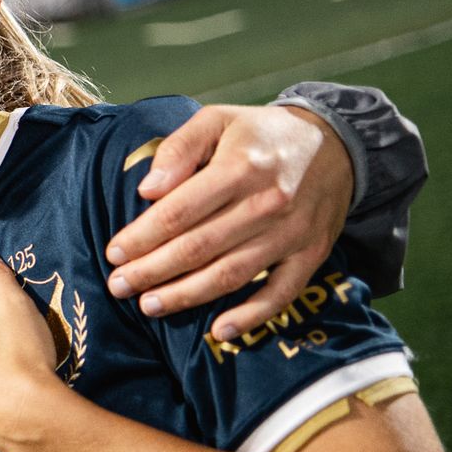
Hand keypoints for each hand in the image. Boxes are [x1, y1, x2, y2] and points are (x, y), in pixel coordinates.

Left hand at [104, 105, 351, 340]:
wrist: (337, 144)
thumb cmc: (261, 134)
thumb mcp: (217, 120)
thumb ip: (179, 149)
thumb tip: (147, 191)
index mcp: (240, 167)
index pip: (179, 211)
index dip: (142, 237)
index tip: (114, 254)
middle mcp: (268, 203)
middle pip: (199, 247)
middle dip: (152, 271)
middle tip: (118, 287)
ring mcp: (292, 233)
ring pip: (231, 274)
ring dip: (187, 296)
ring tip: (149, 306)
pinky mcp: (311, 254)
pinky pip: (281, 293)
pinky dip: (251, 316)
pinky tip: (219, 332)